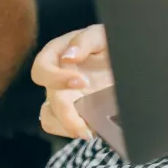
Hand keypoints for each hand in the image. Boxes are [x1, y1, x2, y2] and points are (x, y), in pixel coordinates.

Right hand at [31, 24, 113, 139]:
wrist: (126, 60)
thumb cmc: (107, 43)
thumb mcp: (101, 36)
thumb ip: (86, 40)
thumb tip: (68, 57)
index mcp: (56, 55)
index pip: (41, 69)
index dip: (56, 78)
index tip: (82, 82)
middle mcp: (55, 78)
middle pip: (49, 101)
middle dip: (66, 115)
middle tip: (86, 127)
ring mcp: (63, 98)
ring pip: (49, 119)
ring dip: (66, 128)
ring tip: (88, 132)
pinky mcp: (74, 113)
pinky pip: (62, 128)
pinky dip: (73, 131)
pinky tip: (92, 130)